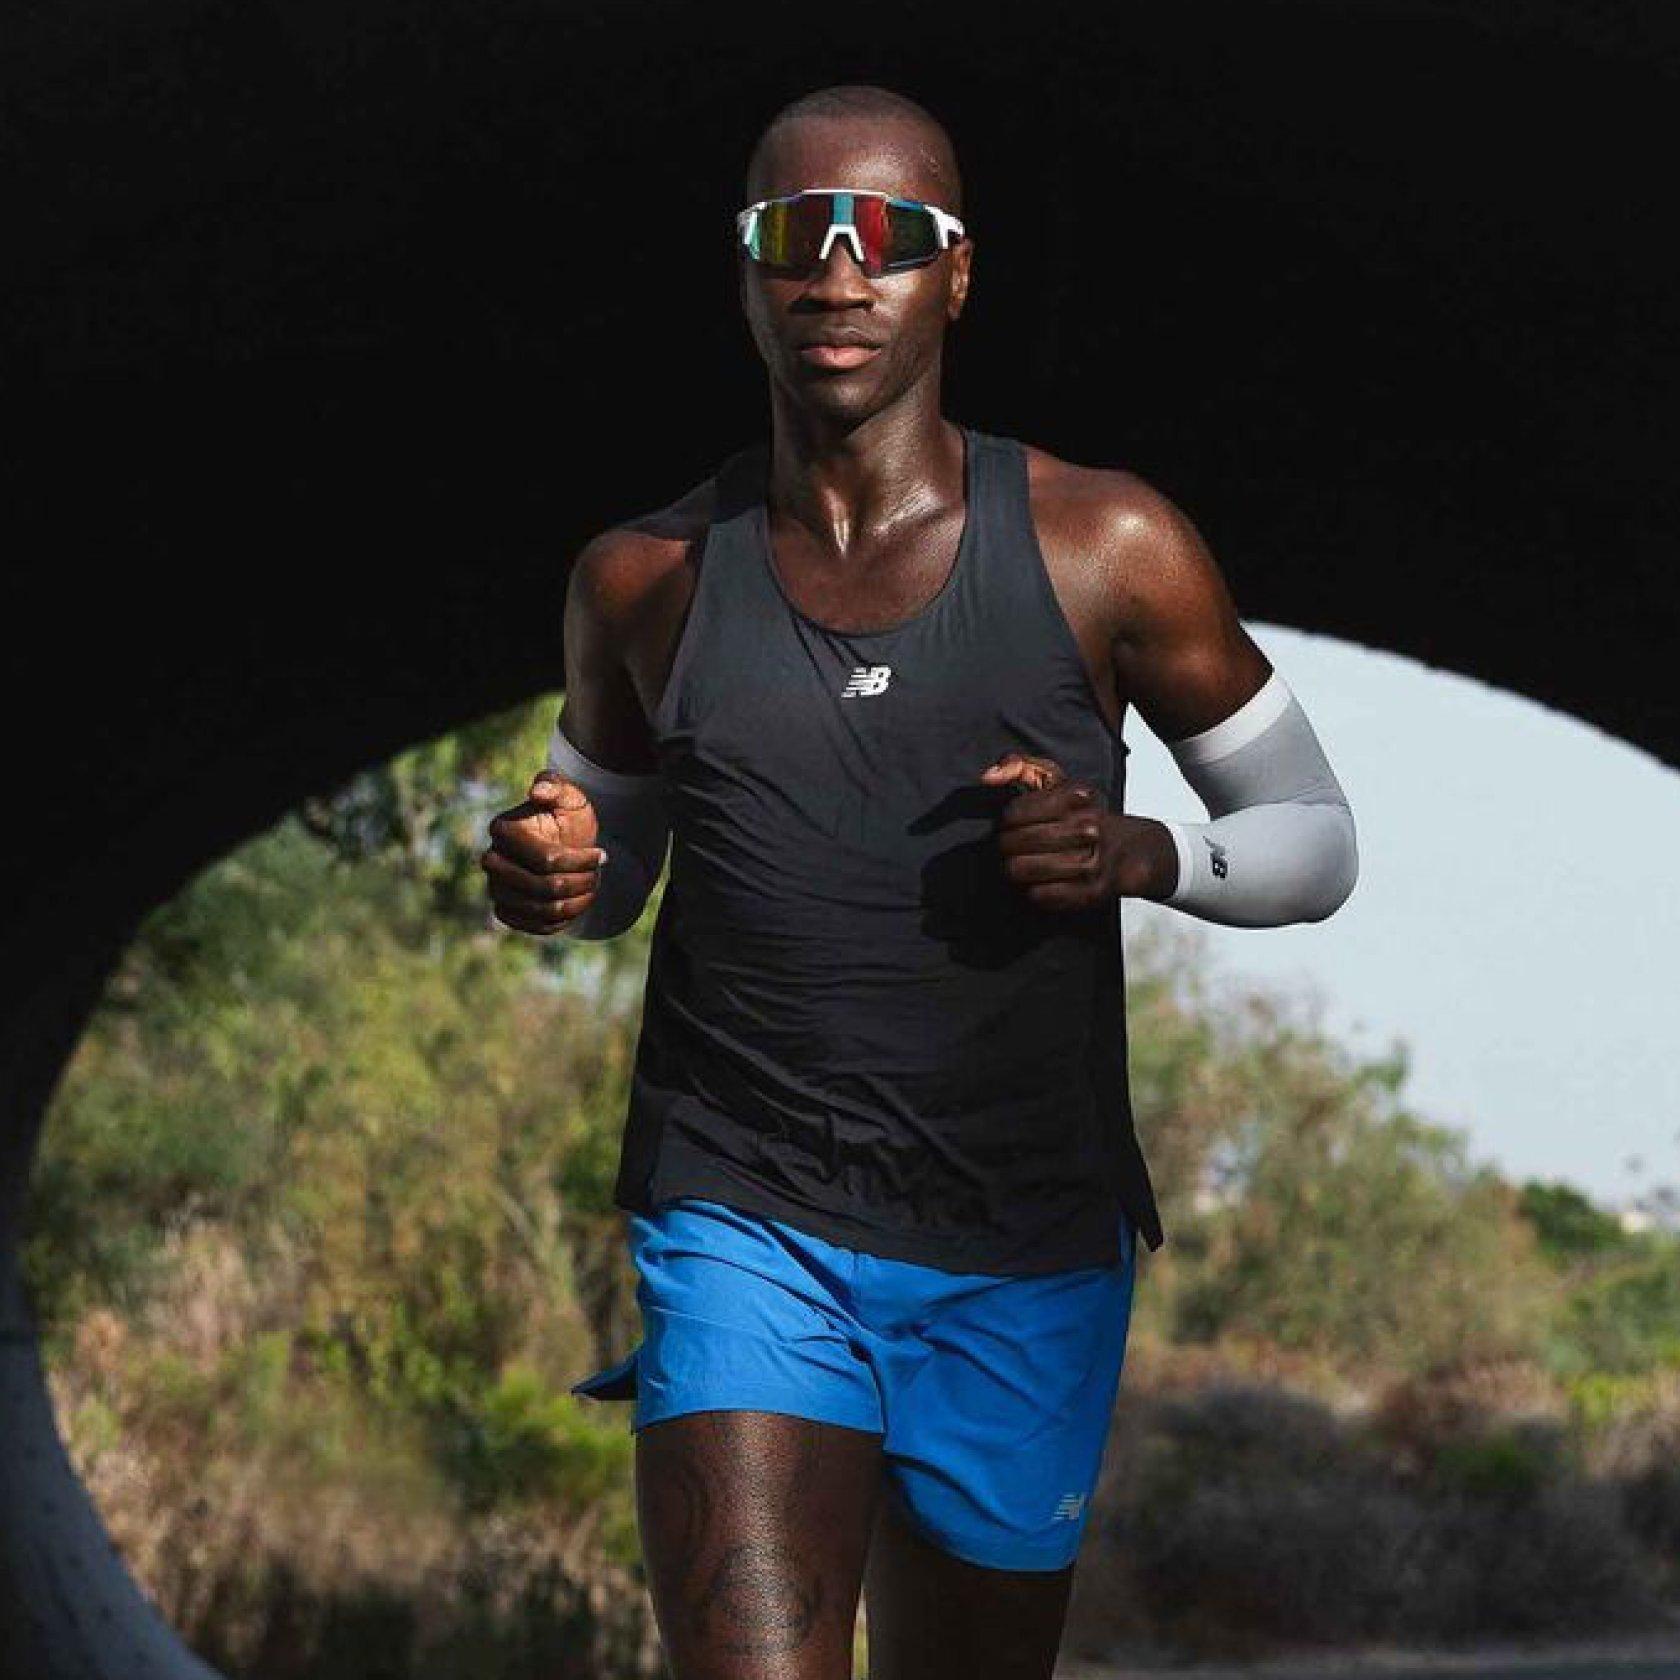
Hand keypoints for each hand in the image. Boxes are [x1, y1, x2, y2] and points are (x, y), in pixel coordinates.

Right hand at [480, 771, 606, 934]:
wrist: (561, 844)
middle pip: (546, 888)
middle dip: (581, 882)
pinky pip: (537, 927)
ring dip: (578, 901)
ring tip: (591, 886)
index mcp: (503, 830)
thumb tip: (537, 792)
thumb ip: (555, 786)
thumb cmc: (565, 817)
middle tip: (598, 873)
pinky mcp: (505, 912)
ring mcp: (495, 889)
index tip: (603, 855)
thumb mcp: (568, 796)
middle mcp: (492, 861)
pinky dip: (565, 918)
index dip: (581, 861)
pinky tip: (577, 901)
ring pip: (545, 910)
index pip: (547, 860)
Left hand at [979, 752, 1177, 908]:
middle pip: (1013, 844)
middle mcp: (1087, 827)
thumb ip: (1020, 766)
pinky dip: (1031, 890)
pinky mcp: (1091, 892)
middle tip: (1010, 849)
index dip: (1006, 823)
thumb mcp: (1057, 781)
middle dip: (1005, 848)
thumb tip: (988, 776)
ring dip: (1014, 870)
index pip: (1013, 813)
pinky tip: (1039, 882)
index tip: (1012, 825)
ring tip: (1020, 866)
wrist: (1129, 851)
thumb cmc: (1083, 815)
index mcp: (1077, 796)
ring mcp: (1091, 861)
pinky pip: (1038, 895)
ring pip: (1021, 871)